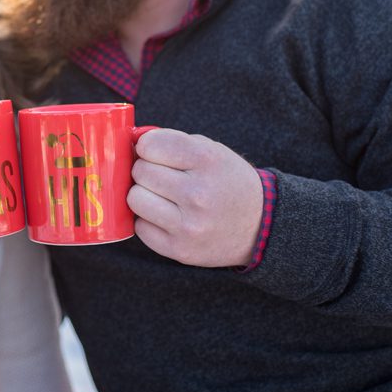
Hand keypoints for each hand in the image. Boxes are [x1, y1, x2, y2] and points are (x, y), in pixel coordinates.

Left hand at [128, 128, 262, 267]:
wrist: (260, 225)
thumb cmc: (226, 181)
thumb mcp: (212, 150)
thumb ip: (172, 141)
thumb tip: (131, 142)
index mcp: (207, 161)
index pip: (150, 145)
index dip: (148, 147)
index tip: (156, 153)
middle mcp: (198, 194)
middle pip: (140, 172)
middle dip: (146, 170)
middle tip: (162, 176)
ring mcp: (189, 225)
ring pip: (135, 199)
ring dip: (143, 195)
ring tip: (162, 196)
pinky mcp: (180, 250)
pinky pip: (140, 228)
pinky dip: (148, 220)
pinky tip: (167, 217)